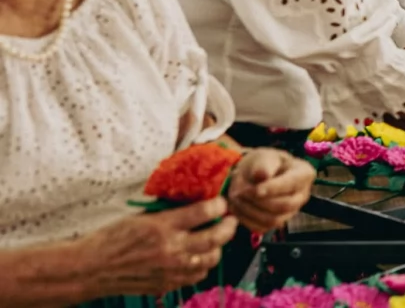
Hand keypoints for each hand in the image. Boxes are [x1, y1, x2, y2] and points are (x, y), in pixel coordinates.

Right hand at [83, 197, 237, 296]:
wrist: (91, 268)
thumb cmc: (112, 238)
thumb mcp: (141, 216)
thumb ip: (169, 211)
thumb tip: (193, 202)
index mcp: (162, 226)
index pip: (203, 212)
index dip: (218, 205)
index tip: (221, 202)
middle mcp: (170, 248)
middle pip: (215, 238)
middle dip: (228, 227)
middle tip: (231, 220)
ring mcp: (171, 269)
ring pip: (210, 259)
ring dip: (217, 248)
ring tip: (216, 240)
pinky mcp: (167, 284)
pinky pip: (196, 275)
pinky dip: (202, 265)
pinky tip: (198, 257)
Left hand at [227, 148, 314, 233]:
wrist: (255, 174)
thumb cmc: (263, 163)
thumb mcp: (264, 157)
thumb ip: (264, 164)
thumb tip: (263, 175)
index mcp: (304, 174)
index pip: (292, 184)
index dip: (274, 188)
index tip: (256, 190)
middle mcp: (302, 195)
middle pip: (284, 205)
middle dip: (259, 200)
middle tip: (239, 191)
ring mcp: (291, 212)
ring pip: (273, 220)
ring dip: (250, 211)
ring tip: (235, 197)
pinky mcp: (277, 223)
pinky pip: (262, 227)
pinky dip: (246, 219)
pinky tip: (237, 207)